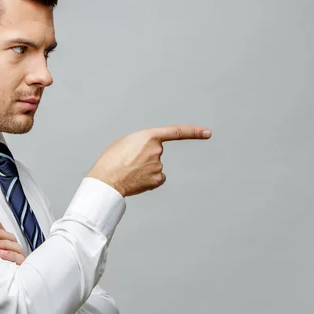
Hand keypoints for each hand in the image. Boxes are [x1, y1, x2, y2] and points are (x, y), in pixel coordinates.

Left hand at [0, 213, 26, 264]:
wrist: (8, 290)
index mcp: (8, 244)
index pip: (2, 230)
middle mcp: (15, 250)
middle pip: (9, 237)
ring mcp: (19, 258)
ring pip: (14, 247)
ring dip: (2, 244)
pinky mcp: (22, 268)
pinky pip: (18, 260)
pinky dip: (10, 256)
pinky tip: (1, 255)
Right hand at [87, 125, 211, 196]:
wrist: (106, 180)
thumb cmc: (110, 160)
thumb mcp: (123, 142)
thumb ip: (140, 142)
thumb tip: (146, 151)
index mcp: (148, 136)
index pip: (176, 132)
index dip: (193, 132)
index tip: (208, 133)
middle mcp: (157, 150)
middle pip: (156, 152)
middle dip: (144, 156)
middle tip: (127, 161)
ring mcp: (159, 166)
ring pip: (155, 166)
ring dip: (143, 168)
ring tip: (127, 171)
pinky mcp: (158, 180)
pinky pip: (156, 178)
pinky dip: (148, 179)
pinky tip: (135, 180)